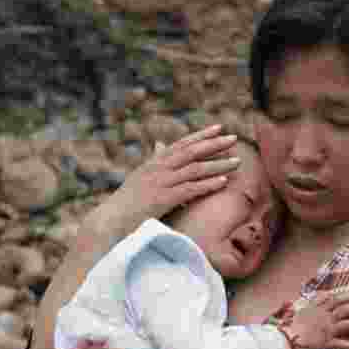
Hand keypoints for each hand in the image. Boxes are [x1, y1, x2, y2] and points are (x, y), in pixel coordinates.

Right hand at [90, 124, 242, 236]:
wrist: (111, 220)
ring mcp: (161, 183)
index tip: (218, 128)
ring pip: (195, 169)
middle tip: (234, 138)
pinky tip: (223, 182)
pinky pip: (190, 189)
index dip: (201, 135)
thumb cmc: (127, 202)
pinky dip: (207, 185)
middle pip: (191, 151)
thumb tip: (160, 145)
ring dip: (218, 165)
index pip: (181, 144)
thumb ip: (153, 161)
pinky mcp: (163, 199)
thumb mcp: (140, 176)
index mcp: (154, 162)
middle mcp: (158, 168)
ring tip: (237, 162)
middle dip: (214, 144)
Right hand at [279, 290, 348, 348]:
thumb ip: (303, 303)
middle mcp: (322, 317)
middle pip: (343, 308)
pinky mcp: (325, 343)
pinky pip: (340, 343)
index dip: (348, 294)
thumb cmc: (287, 327)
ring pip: (345, 323)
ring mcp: (325, 329)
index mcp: (315, 308)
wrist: (283, 341)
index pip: (335, 298)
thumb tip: (305, 297)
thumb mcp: (295, 312)